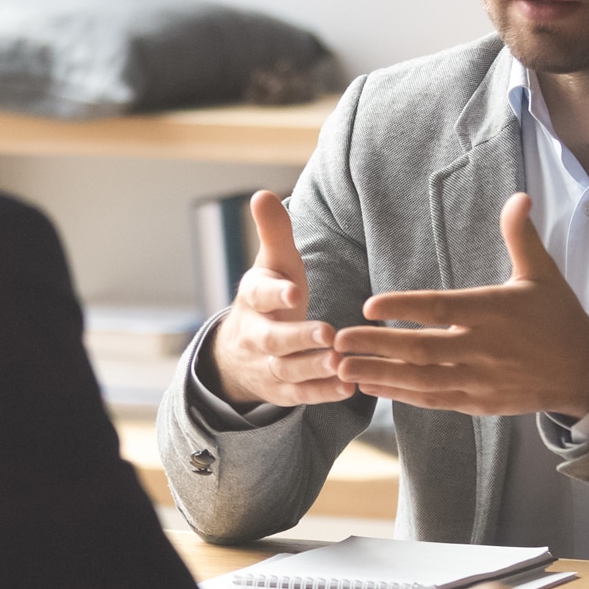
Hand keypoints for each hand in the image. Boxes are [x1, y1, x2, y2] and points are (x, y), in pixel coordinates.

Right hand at [210, 191, 354, 407]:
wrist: (239, 353)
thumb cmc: (270, 297)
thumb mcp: (271, 265)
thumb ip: (273, 233)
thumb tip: (262, 194)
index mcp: (253, 299)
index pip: (259, 295)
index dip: (275, 294)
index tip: (292, 292)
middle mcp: (256, 335)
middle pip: (273, 340)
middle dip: (298, 338)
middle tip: (327, 334)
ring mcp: (267, 366)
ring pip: (288, 370)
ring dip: (314, 368)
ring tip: (340, 363)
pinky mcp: (282, 391)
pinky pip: (301, 395)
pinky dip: (323, 393)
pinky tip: (349, 387)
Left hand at [329, 194, 588, 418]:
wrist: (584, 372)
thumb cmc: (558, 317)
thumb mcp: (542, 273)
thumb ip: (521, 236)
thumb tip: (519, 196)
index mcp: (494, 312)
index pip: (441, 309)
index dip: (404, 308)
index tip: (369, 306)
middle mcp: (484, 348)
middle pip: (422, 349)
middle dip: (377, 346)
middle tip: (338, 340)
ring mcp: (480, 379)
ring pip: (422, 379)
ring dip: (380, 374)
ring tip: (342, 366)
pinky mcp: (479, 403)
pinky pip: (434, 400)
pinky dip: (402, 394)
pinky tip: (373, 385)